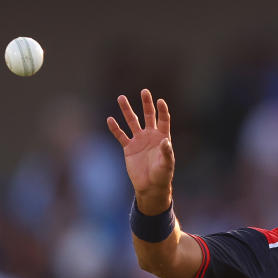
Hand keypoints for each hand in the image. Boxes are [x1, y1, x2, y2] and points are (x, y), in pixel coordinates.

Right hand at [106, 89, 173, 210]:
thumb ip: (167, 153)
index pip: (163, 120)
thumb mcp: (167, 165)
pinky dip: (115, 128)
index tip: (160, 101)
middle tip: (144, 91)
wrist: (150, 186)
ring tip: (121, 98)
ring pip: (132, 122)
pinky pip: (121, 135)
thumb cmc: (162, 176)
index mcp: (162, 137)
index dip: (162, 110)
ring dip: (127, 110)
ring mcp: (139, 140)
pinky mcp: (129, 148)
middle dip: (146, 103)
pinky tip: (110, 119)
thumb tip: (165, 141)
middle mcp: (150, 136)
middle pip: (148, 115)